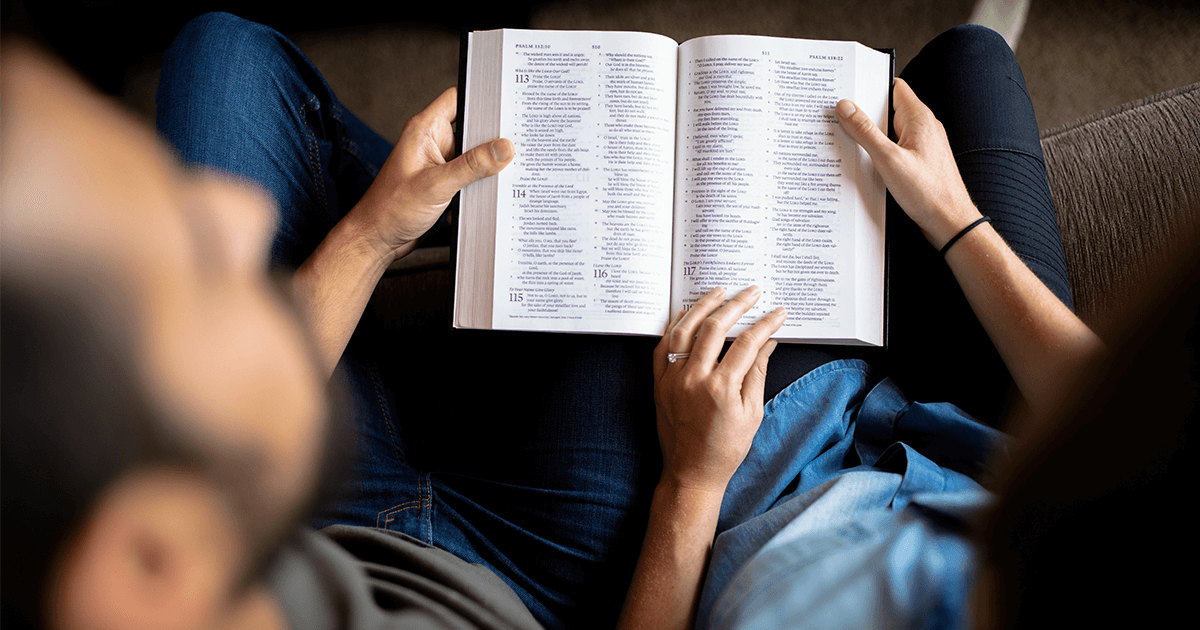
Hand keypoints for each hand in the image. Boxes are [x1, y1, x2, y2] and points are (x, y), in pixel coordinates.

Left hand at [350, 86, 513, 260]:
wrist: (378, 239)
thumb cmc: (391, 209)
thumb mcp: (436, 185)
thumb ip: (472, 166)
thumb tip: (504, 148)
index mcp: (424, 129)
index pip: (458, 98)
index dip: (482, 98)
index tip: (507, 104)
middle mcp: (432, 142)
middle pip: (472, 128)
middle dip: (492, 138)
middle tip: (515, 145)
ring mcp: (439, 162)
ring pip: (474, 154)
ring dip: (487, 165)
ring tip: (504, 171)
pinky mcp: (444, 182)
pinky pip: (470, 175)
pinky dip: (480, 182)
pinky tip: (489, 191)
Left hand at [653, 286, 784, 491]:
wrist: (690, 473)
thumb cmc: (726, 448)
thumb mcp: (752, 413)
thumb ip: (757, 373)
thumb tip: (768, 342)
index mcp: (721, 388)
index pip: (747, 343)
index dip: (765, 324)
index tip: (778, 312)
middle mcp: (694, 378)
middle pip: (715, 327)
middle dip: (736, 304)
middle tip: (751, 291)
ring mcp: (672, 379)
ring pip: (685, 330)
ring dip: (702, 306)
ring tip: (719, 291)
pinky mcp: (658, 383)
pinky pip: (662, 346)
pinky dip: (674, 326)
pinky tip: (685, 313)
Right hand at [835, 78, 980, 248]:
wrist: (949, 222)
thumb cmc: (928, 192)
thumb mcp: (888, 159)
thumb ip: (865, 131)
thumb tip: (846, 107)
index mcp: (919, 118)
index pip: (893, 87)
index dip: (870, 86)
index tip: (848, 90)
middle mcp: (922, 128)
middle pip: (888, 109)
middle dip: (865, 114)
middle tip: (840, 119)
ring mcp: (921, 145)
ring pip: (889, 131)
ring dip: (870, 136)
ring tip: (849, 143)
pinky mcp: (918, 162)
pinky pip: (894, 148)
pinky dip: (879, 152)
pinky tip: (866, 163)